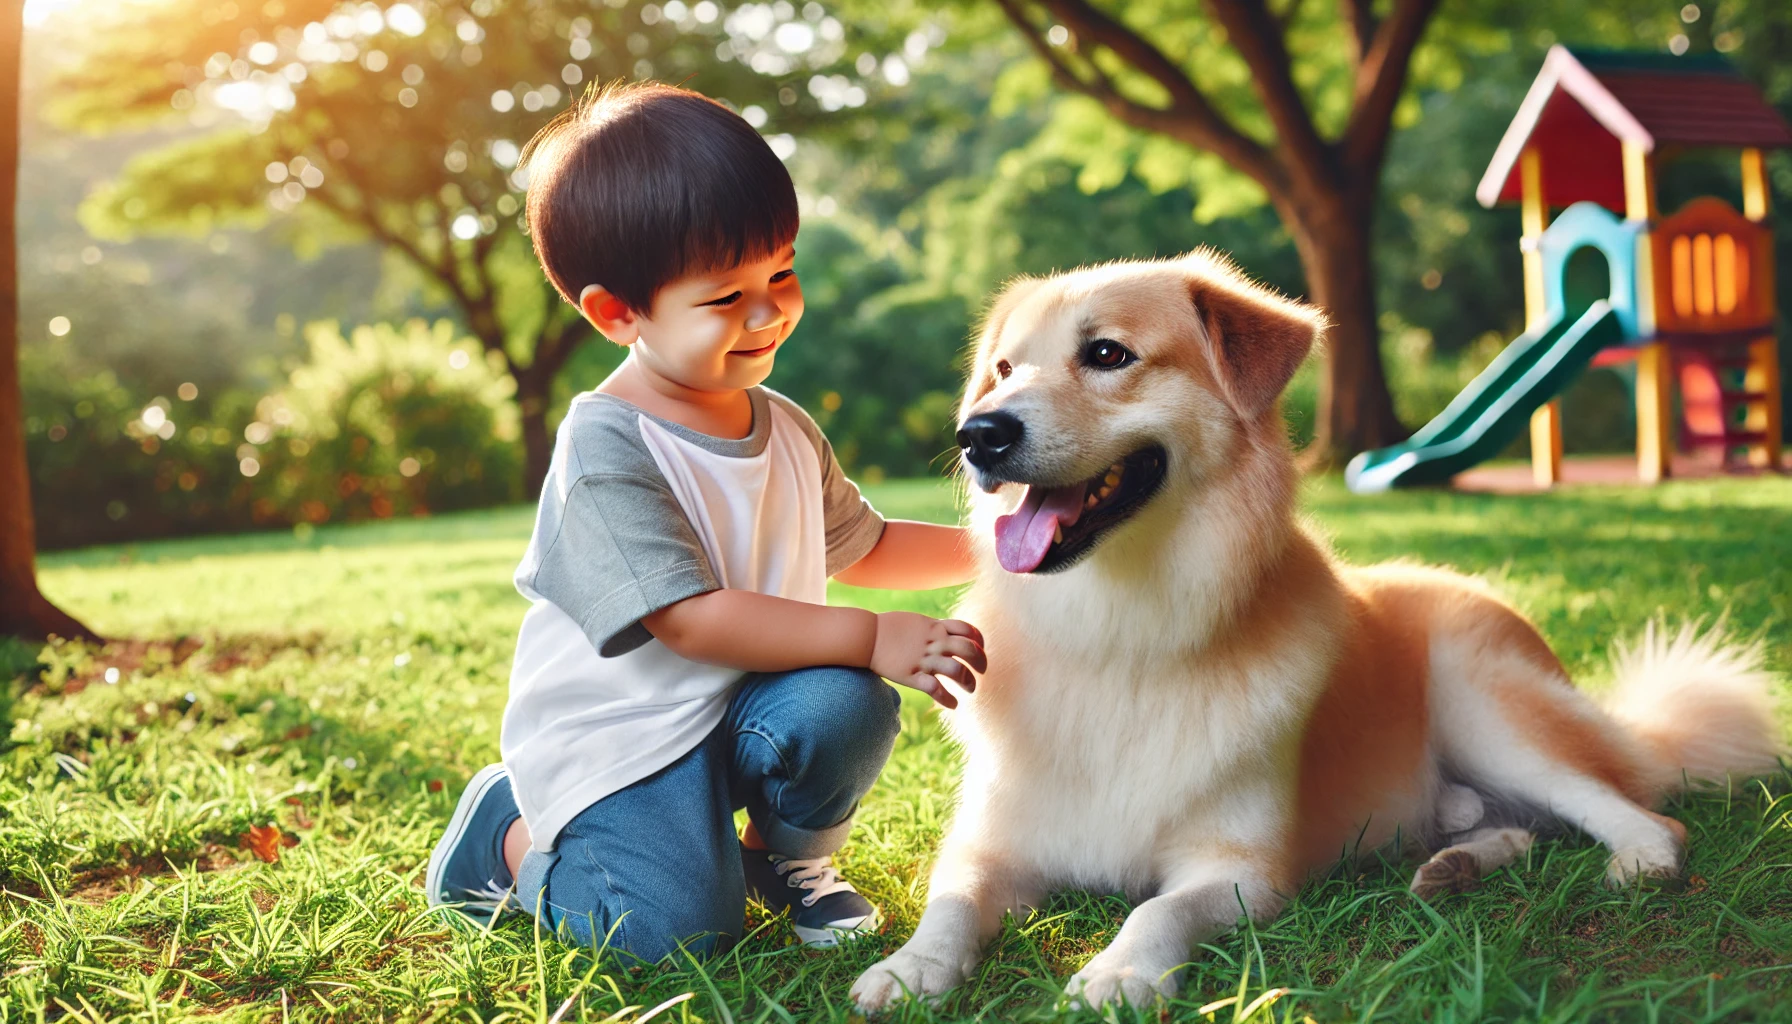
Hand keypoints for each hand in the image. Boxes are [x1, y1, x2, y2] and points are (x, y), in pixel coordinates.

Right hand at [868, 612, 986, 708]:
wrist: (866, 636)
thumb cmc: (888, 628)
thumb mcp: (916, 621)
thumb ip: (934, 627)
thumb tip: (946, 631)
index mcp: (936, 627)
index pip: (969, 630)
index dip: (979, 640)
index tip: (980, 648)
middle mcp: (934, 643)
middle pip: (969, 650)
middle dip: (981, 662)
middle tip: (982, 671)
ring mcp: (924, 660)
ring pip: (957, 671)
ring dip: (968, 682)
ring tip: (970, 689)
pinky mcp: (913, 676)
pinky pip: (936, 690)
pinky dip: (948, 699)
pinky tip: (953, 704)